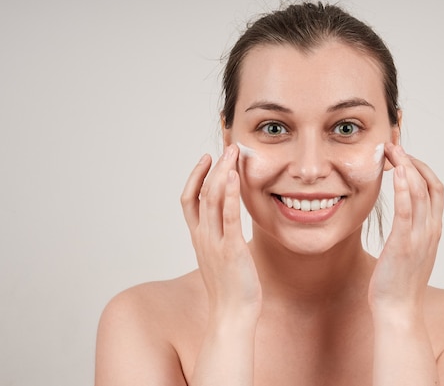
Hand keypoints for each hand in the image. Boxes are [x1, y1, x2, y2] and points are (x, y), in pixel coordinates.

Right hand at [181, 145, 261, 320]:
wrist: (232, 315)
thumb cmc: (231, 287)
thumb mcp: (221, 256)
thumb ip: (221, 236)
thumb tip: (230, 221)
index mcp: (199, 237)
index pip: (189, 199)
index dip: (195, 176)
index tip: (206, 158)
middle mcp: (203, 237)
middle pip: (202, 193)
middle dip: (213, 167)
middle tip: (226, 147)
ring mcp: (215, 243)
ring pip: (212, 200)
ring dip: (222, 173)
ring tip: (233, 153)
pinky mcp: (231, 250)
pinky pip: (229, 217)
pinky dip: (230, 195)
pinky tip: (235, 177)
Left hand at [368, 143, 443, 318]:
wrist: (398, 310)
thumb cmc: (398, 282)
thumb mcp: (409, 250)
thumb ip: (409, 231)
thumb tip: (401, 217)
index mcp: (432, 230)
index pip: (435, 189)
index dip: (421, 168)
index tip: (404, 156)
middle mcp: (430, 230)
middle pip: (429, 184)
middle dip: (413, 161)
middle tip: (395, 146)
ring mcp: (420, 237)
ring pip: (421, 193)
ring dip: (407, 167)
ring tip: (392, 151)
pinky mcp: (404, 244)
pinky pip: (408, 211)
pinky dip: (405, 189)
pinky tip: (398, 173)